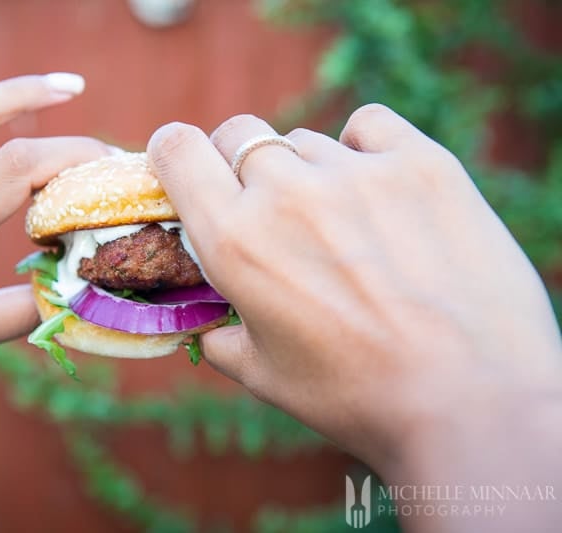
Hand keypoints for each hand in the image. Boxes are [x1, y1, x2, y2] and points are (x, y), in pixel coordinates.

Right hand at [147, 107, 561, 522]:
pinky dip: (363, 148)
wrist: (472, 401)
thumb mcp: (264, 377)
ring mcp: (354, 172)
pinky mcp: (419, 163)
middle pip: (239, 134)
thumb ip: (219, 337)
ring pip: (304, 141)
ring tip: (342, 224)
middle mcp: (286, 194)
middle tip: (268, 207)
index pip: (177, 151)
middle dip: (239, 164)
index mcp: (235, 242)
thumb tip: (205, 323)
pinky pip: (368, 126)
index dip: (173, 152)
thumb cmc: (358, 398)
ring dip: (306, 172)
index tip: (186, 167)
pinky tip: (377, 189)